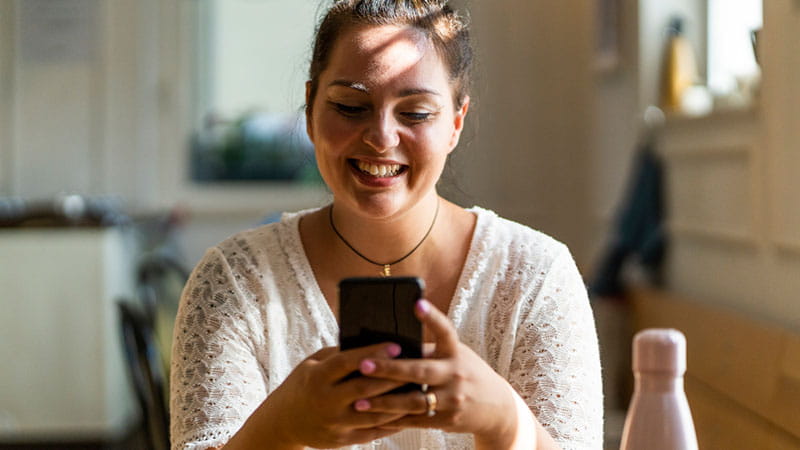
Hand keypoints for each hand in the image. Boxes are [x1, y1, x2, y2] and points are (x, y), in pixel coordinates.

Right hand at [230, 343, 409, 448]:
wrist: (284, 421)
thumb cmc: (304, 383)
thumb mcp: (313, 364)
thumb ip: (339, 355)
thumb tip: (372, 342)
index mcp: (317, 377)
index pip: (347, 363)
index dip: (372, 354)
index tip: (396, 345)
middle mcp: (325, 401)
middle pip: (365, 389)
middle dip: (393, 378)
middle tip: (417, 367)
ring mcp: (335, 423)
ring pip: (374, 413)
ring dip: (400, 403)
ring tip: (421, 391)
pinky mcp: (343, 439)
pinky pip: (374, 431)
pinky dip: (393, 422)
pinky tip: (409, 411)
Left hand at [350, 300, 533, 447]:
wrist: (496, 408)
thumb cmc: (466, 373)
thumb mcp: (456, 356)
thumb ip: (429, 351)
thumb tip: (390, 343)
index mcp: (455, 352)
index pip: (445, 330)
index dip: (431, 317)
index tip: (416, 303)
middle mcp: (456, 374)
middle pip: (420, 371)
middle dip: (390, 369)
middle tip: (364, 364)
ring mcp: (453, 399)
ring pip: (414, 401)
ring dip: (384, 402)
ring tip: (359, 401)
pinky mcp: (448, 420)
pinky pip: (416, 421)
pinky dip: (394, 420)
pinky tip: (374, 418)